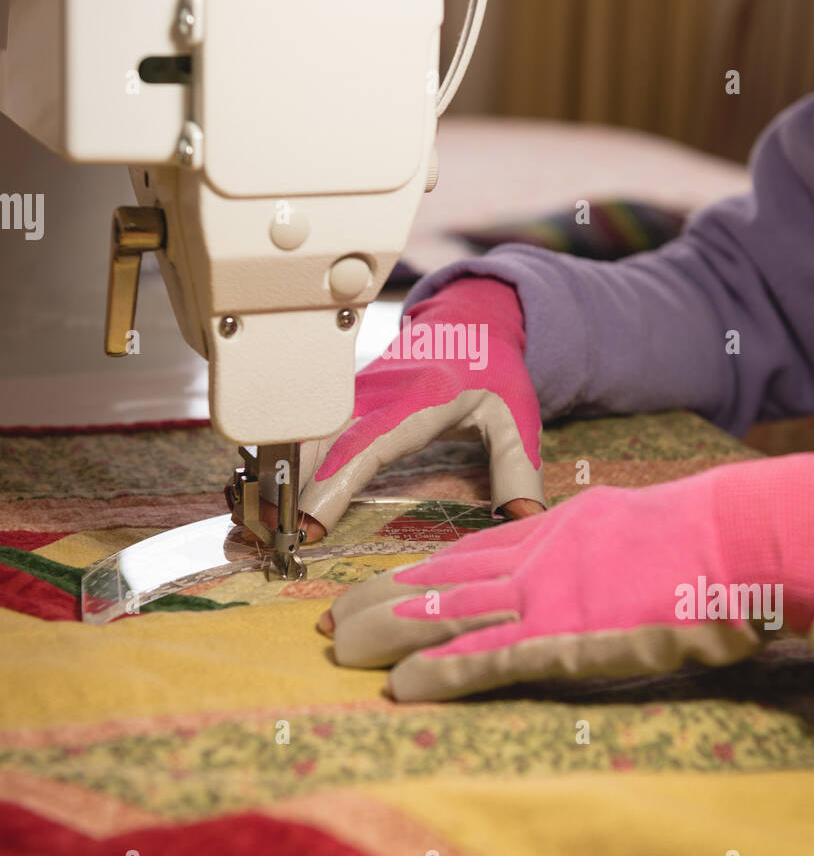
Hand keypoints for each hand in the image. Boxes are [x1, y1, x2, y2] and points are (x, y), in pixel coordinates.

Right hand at [229, 276, 545, 543]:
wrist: (467, 322)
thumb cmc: (492, 372)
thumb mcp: (518, 417)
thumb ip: (517, 470)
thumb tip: (522, 521)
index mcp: (420, 396)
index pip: (369, 443)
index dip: (334, 483)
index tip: (308, 523)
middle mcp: (374, 392)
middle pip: (318, 439)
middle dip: (286, 486)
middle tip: (263, 533)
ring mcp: (349, 393)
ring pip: (300, 433)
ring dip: (273, 476)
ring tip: (249, 523)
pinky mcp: (336, 400)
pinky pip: (300, 432)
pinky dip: (276, 463)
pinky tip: (257, 498)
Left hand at [318, 453, 813, 700]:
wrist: (729, 539)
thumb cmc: (688, 537)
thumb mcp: (612, 526)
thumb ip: (575, 545)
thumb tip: (554, 552)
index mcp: (541, 538)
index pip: (453, 560)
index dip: (399, 577)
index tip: (358, 592)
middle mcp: (528, 564)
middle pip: (434, 583)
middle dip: (374, 605)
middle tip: (327, 627)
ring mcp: (541, 600)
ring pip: (445, 615)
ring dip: (386, 636)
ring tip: (339, 653)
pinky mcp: (563, 638)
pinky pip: (487, 658)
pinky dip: (440, 673)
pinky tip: (400, 687)